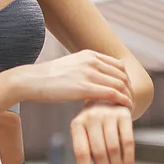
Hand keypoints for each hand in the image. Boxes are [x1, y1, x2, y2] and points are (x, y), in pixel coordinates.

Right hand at [17, 50, 132, 108]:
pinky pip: (112, 94)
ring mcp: (88, 73)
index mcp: (88, 54)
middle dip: (130, 89)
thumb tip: (95, 77)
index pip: (118, 65)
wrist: (32, 80)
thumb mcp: (70, 66)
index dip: (126, 80)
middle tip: (131, 102)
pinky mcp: (84, 87)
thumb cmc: (49, 78)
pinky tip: (124, 109)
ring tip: (129, 108)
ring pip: (120, 84)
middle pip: (122, 75)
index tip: (127, 92)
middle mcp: (91, 60)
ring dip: (128, 96)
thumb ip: (85, 68)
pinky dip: (122, 101)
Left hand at [71, 101, 134, 163]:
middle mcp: (91, 118)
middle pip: (98, 152)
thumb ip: (84, 152)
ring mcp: (108, 115)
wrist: (107, 97)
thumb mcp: (84, 132)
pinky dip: (129, 157)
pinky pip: (128, 140)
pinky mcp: (123, 115)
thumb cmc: (93, 123)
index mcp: (77, 124)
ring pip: (113, 149)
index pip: (81, 152)